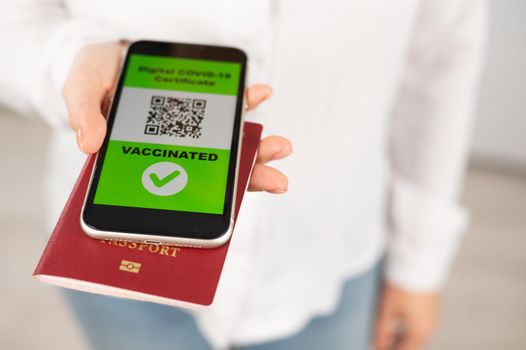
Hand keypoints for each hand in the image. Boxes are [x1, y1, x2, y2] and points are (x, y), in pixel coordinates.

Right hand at [63, 42, 290, 193]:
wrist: (109, 49)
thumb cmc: (95, 77)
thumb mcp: (81, 89)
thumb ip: (84, 113)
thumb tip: (89, 143)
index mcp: (147, 155)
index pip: (178, 186)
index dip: (204, 200)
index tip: (231, 208)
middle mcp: (175, 146)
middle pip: (213, 170)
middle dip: (247, 176)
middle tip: (276, 182)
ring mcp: (192, 124)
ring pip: (227, 142)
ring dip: (257, 145)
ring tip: (281, 147)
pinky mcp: (202, 99)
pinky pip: (227, 104)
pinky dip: (245, 100)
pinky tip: (260, 94)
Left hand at [373, 282, 439, 349]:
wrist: (420, 259)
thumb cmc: (403, 284)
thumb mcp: (387, 308)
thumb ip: (381, 330)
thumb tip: (375, 345)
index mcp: (420, 332)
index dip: (388, 349)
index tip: (375, 347)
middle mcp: (430, 326)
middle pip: (411, 344)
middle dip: (394, 345)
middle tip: (378, 341)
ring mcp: (433, 315)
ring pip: (415, 334)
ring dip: (400, 336)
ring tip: (382, 332)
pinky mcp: (432, 305)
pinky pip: (419, 323)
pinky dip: (406, 326)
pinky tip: (394, 319)